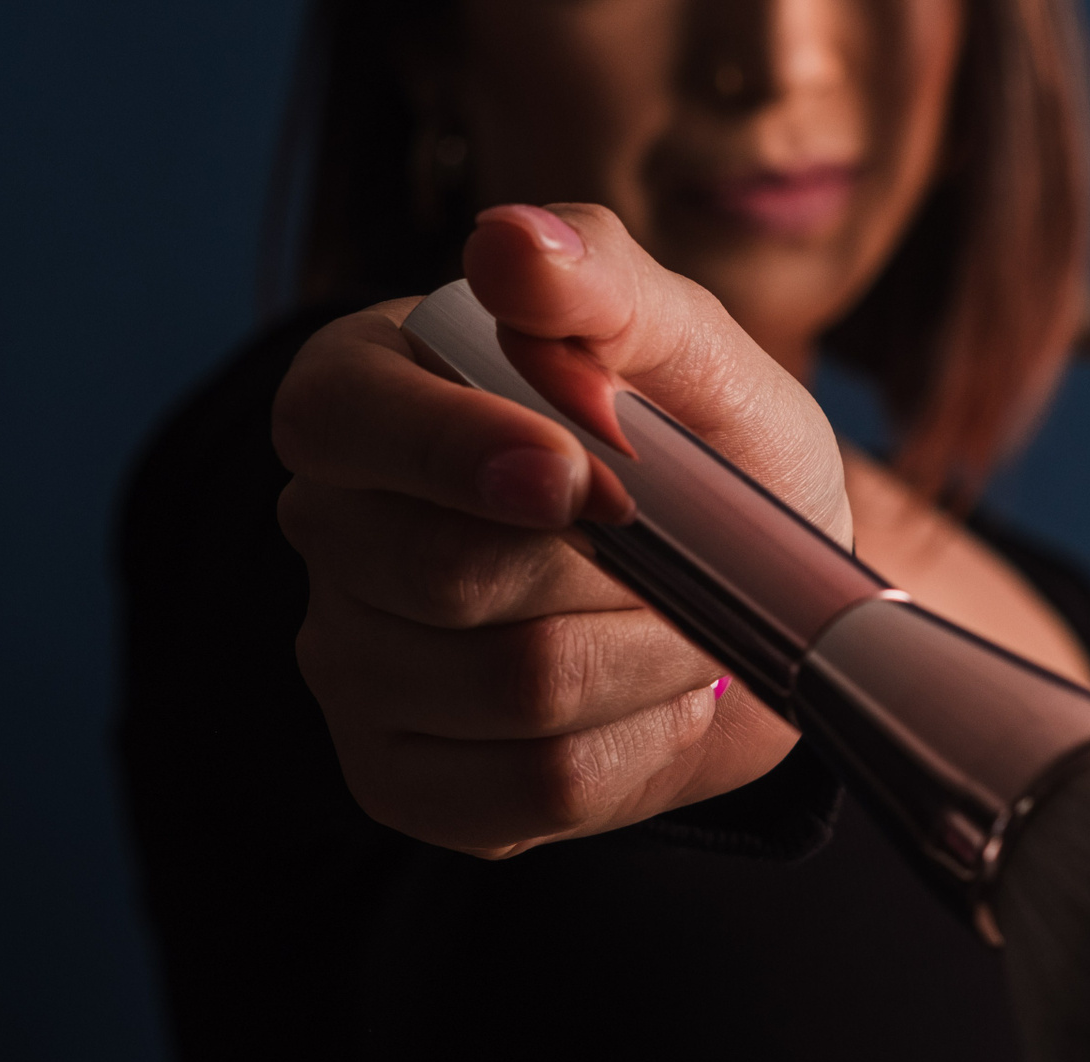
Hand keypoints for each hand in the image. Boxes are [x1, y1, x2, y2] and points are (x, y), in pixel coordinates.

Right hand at [273, 203, 848, 856]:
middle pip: (445, 573)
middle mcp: (332, 533)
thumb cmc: (707, 452)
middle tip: (686, 547)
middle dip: (616, 566)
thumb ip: (604, 286)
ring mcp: (353, 668)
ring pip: (515, 687)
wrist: (757, 599)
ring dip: (649, 653)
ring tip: (682, 618)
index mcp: (364, 396)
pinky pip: (539, 786)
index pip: (339, 422)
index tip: (581, 473)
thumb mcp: (690, 349)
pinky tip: (654, 698)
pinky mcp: (407, 780)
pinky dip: (640, 743)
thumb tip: (507, 246)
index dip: (459, 453)